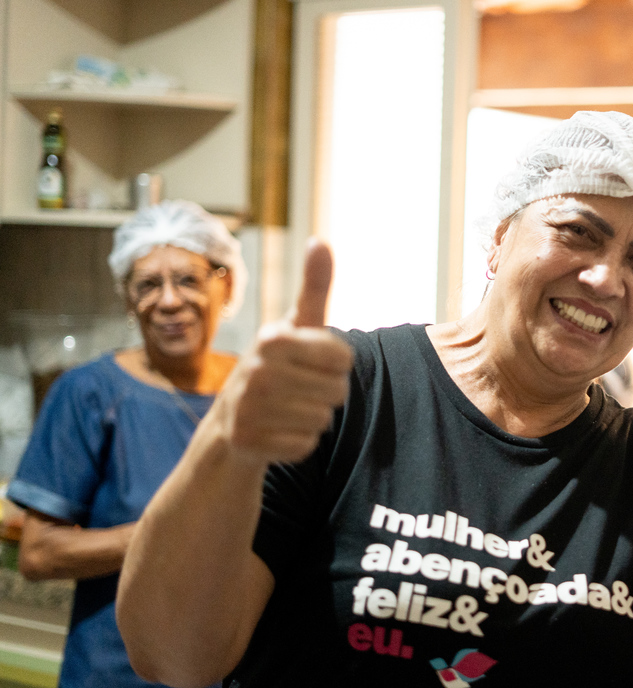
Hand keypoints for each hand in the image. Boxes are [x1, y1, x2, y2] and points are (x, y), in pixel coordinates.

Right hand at [213, 239, 354, 466]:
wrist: (232, 420)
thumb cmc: (277, 365)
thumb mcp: (297, 326)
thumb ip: (315, 286)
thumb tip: (321, 242)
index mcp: (272, 338)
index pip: (344, 359)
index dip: (336, 365)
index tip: (312, 362)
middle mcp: (255, 370)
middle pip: (337, 392)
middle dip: (326, 393)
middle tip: (298, 389)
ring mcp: (247, 407)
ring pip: (323, 420)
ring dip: (313, 418)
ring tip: (286, 408)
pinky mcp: (247, 442)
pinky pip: (306, 446)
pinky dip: (298, 442)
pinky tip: (277, 431)